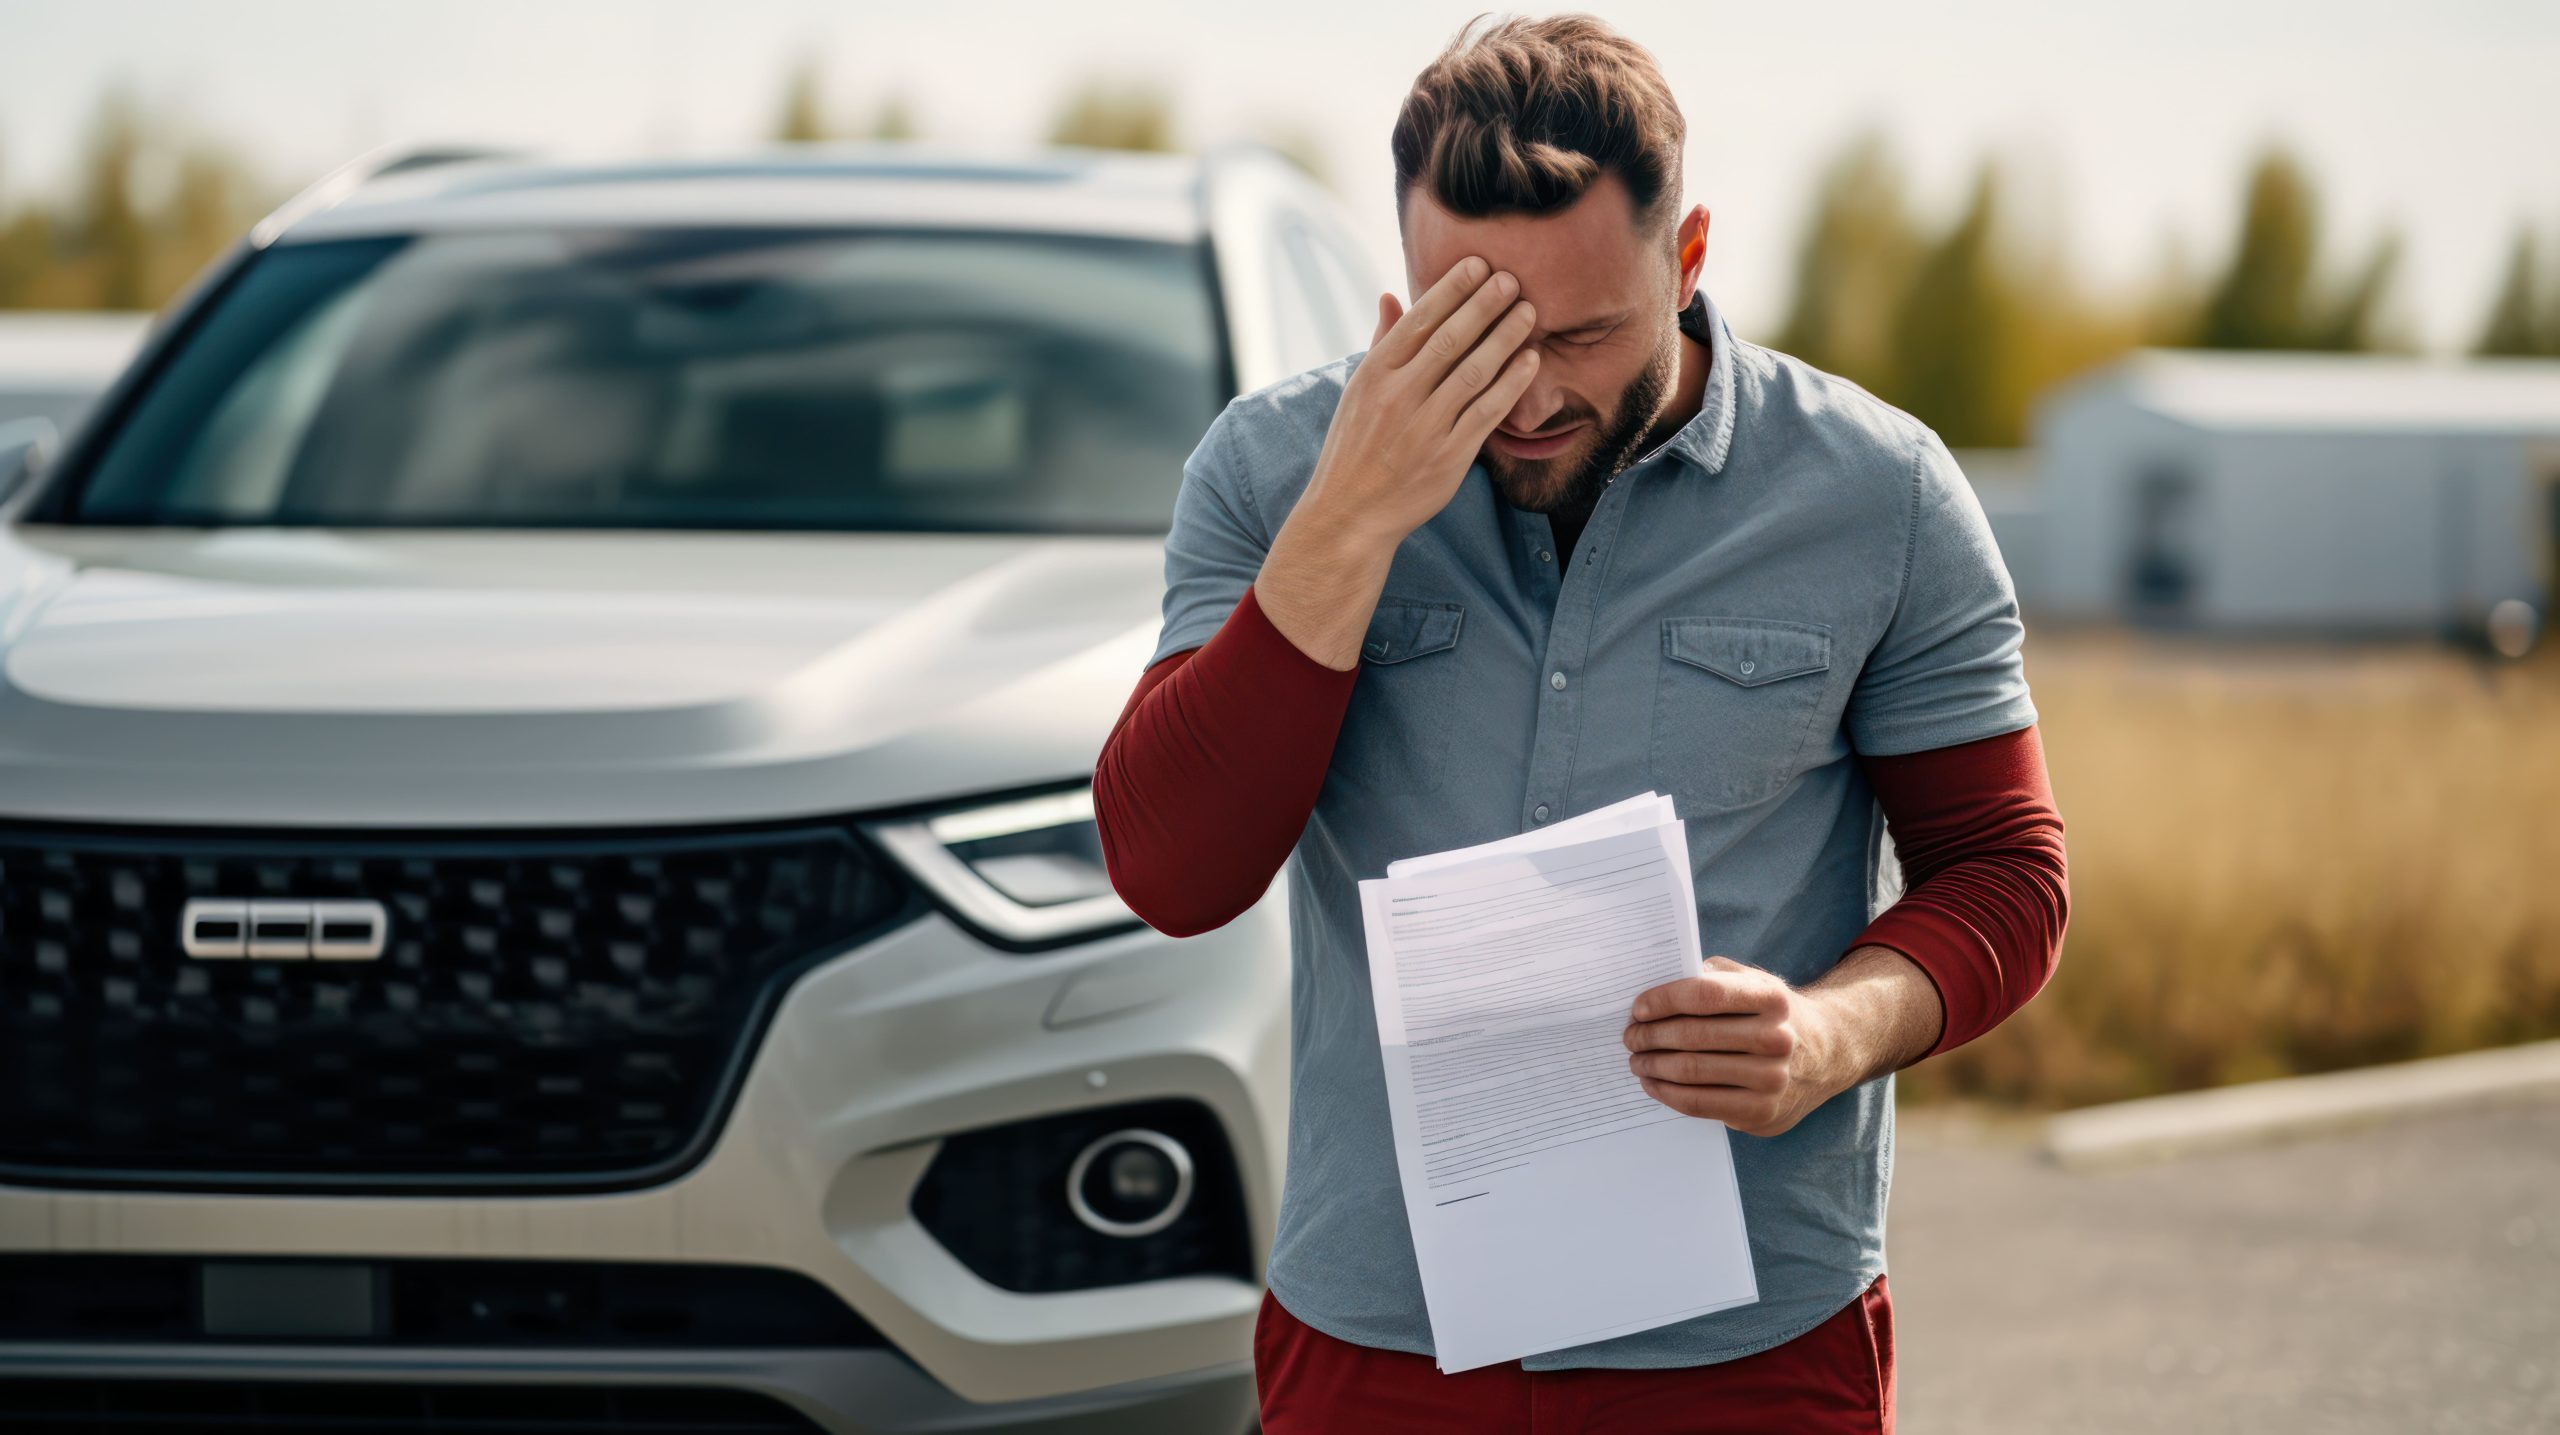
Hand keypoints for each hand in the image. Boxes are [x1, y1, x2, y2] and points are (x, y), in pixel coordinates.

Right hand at [1301, 254, 1542, 549]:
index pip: (1418, 320)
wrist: (1350, 513)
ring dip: (1505, 338)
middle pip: (1450, 339)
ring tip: (1528, 311)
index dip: (1451, 289)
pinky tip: (1530, 361)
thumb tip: (1389, 296)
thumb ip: (1381, 343)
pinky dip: (1511, 384)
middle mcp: (1399, 396)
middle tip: (1512, 278)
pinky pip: (1487, 412)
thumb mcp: (1358, 392)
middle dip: (1484, 305)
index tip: (1478, 264)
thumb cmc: (1355, 447)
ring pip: (1474, 371)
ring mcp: (1425, 426)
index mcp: (1375, 374)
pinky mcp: (1449, 456)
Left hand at [1622, 956, 1848, 1137]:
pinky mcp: (1761, 1112)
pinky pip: (1699, 1103)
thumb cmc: (1772, 1016)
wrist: (1824, 1055)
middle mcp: (1777, 1038)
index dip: (1664, 1000)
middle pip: (1693, 1036)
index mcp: (1771, 998)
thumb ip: (1712, 976)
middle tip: (1630, 1037)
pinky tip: (1652, 1083)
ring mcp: (1772, 1079)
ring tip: (1636, 1060)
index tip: (1638, 1009)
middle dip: (1650, 1036)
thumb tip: (1658, 983)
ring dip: (1652, 1066)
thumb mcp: (1753, 983)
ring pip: (1691, 1072)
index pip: (1705, 994)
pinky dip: (1666, 1093)